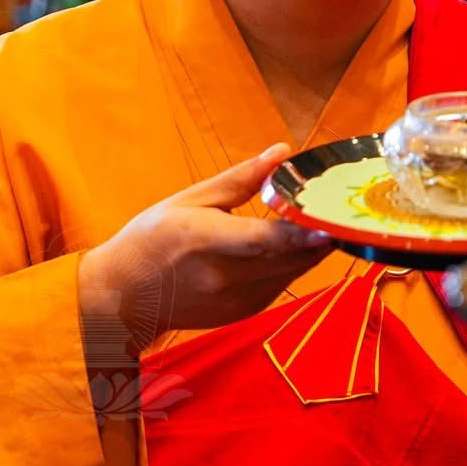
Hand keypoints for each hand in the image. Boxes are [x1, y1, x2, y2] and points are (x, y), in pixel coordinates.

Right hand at [77, 143, 332, 353]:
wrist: (124, 298)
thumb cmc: (151, 240)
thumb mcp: (190, 199)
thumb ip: (240, 179)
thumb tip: (282, 153)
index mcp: (206, 242)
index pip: (264, 241)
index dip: (302, 232)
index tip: (332, 219)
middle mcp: (224, 277)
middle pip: (290, 257)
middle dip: (320, 232)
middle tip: (341, 205)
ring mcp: (237, 301)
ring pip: (293, 271)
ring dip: (310, 246)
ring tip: (321, 217)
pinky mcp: (244, 312)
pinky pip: (282, 283)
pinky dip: (292, 262)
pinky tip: (288, 243)